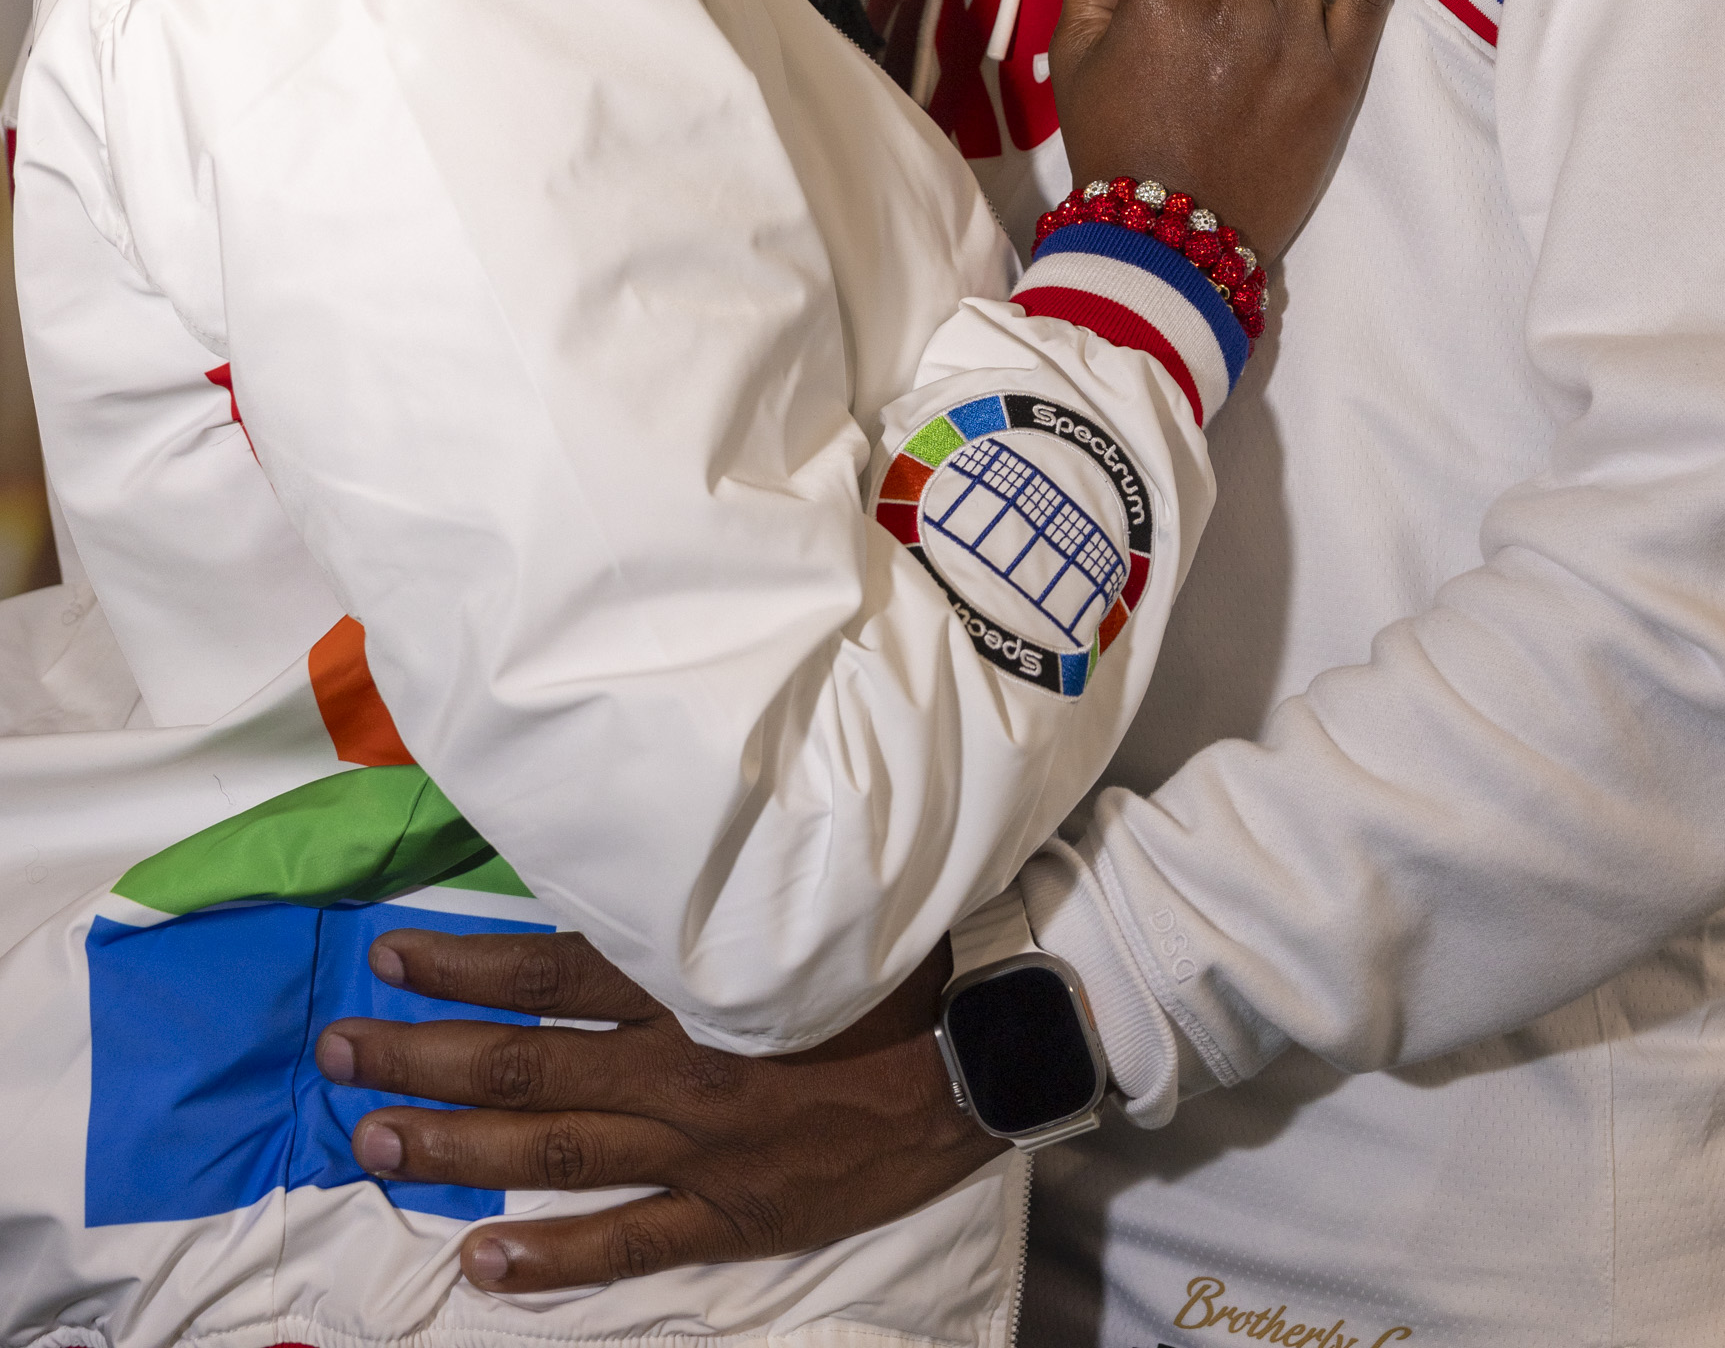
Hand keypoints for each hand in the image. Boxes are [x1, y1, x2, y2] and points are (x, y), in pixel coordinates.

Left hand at [316, 926, 998, 1293]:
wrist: (978, 1050)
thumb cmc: (886, 960)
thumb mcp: (789, 901)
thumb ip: (700, 901)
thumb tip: (615, 868)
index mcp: (688, 977)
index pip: (547, 967)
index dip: (461, 962)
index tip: (387, 956)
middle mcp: (677, 1060)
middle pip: (525, 1059)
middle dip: (423, 1056)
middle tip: (338, 1057)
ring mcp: (701, 1146)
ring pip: (554, 1147)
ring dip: (457, 1149)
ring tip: (374, 1147)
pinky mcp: (735, 1212)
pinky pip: (628, 1242)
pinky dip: (552, 1258)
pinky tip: (482, 1264)